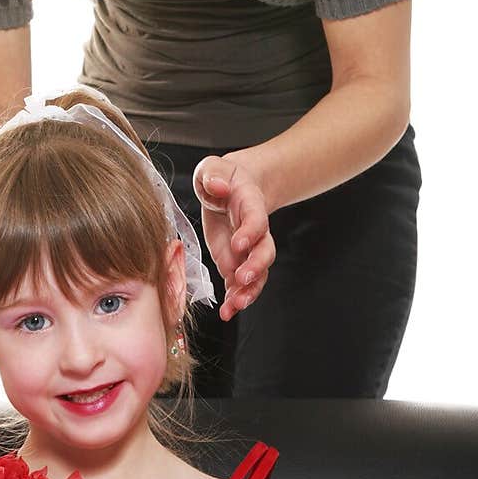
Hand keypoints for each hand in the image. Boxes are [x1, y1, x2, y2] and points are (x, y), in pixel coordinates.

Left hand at [192, 151, 275, 320]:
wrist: (231, 187)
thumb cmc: (221, 176)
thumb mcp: (213, 167)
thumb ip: (213, 173)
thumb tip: (217, 185)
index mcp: (251, 205)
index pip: (256, 220)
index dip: (250, 233)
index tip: (238, 243)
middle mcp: (254, 231)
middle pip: (265, 251)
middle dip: (255, 267)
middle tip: (241, 279)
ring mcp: (247, 250)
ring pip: (257, 274)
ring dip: (248, 291)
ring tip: (235, 306)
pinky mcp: (235, 262)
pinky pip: (241, 284)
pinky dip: (236, 298)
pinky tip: (227, 311)